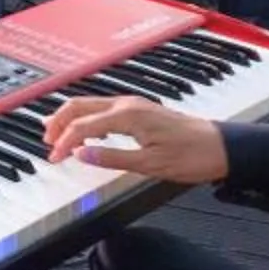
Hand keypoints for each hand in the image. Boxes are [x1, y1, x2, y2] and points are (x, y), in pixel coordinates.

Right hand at [40, 95, 228, 182]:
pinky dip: (86, 118)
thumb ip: (112, 158)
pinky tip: (86, 131)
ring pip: (90, 104)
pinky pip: (103, 109)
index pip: (82, 126)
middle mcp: (127, 105)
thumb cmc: (191, 155)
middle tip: (45, 141)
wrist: (222, 147)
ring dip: (70, 118)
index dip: (63, 142)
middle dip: (58, 121)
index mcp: (127, 116)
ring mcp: (134, 105)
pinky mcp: (140, 111)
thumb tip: (80, 155)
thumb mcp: (150, 164)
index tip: (54, 158)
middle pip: (79, 105)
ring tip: (56, 133)